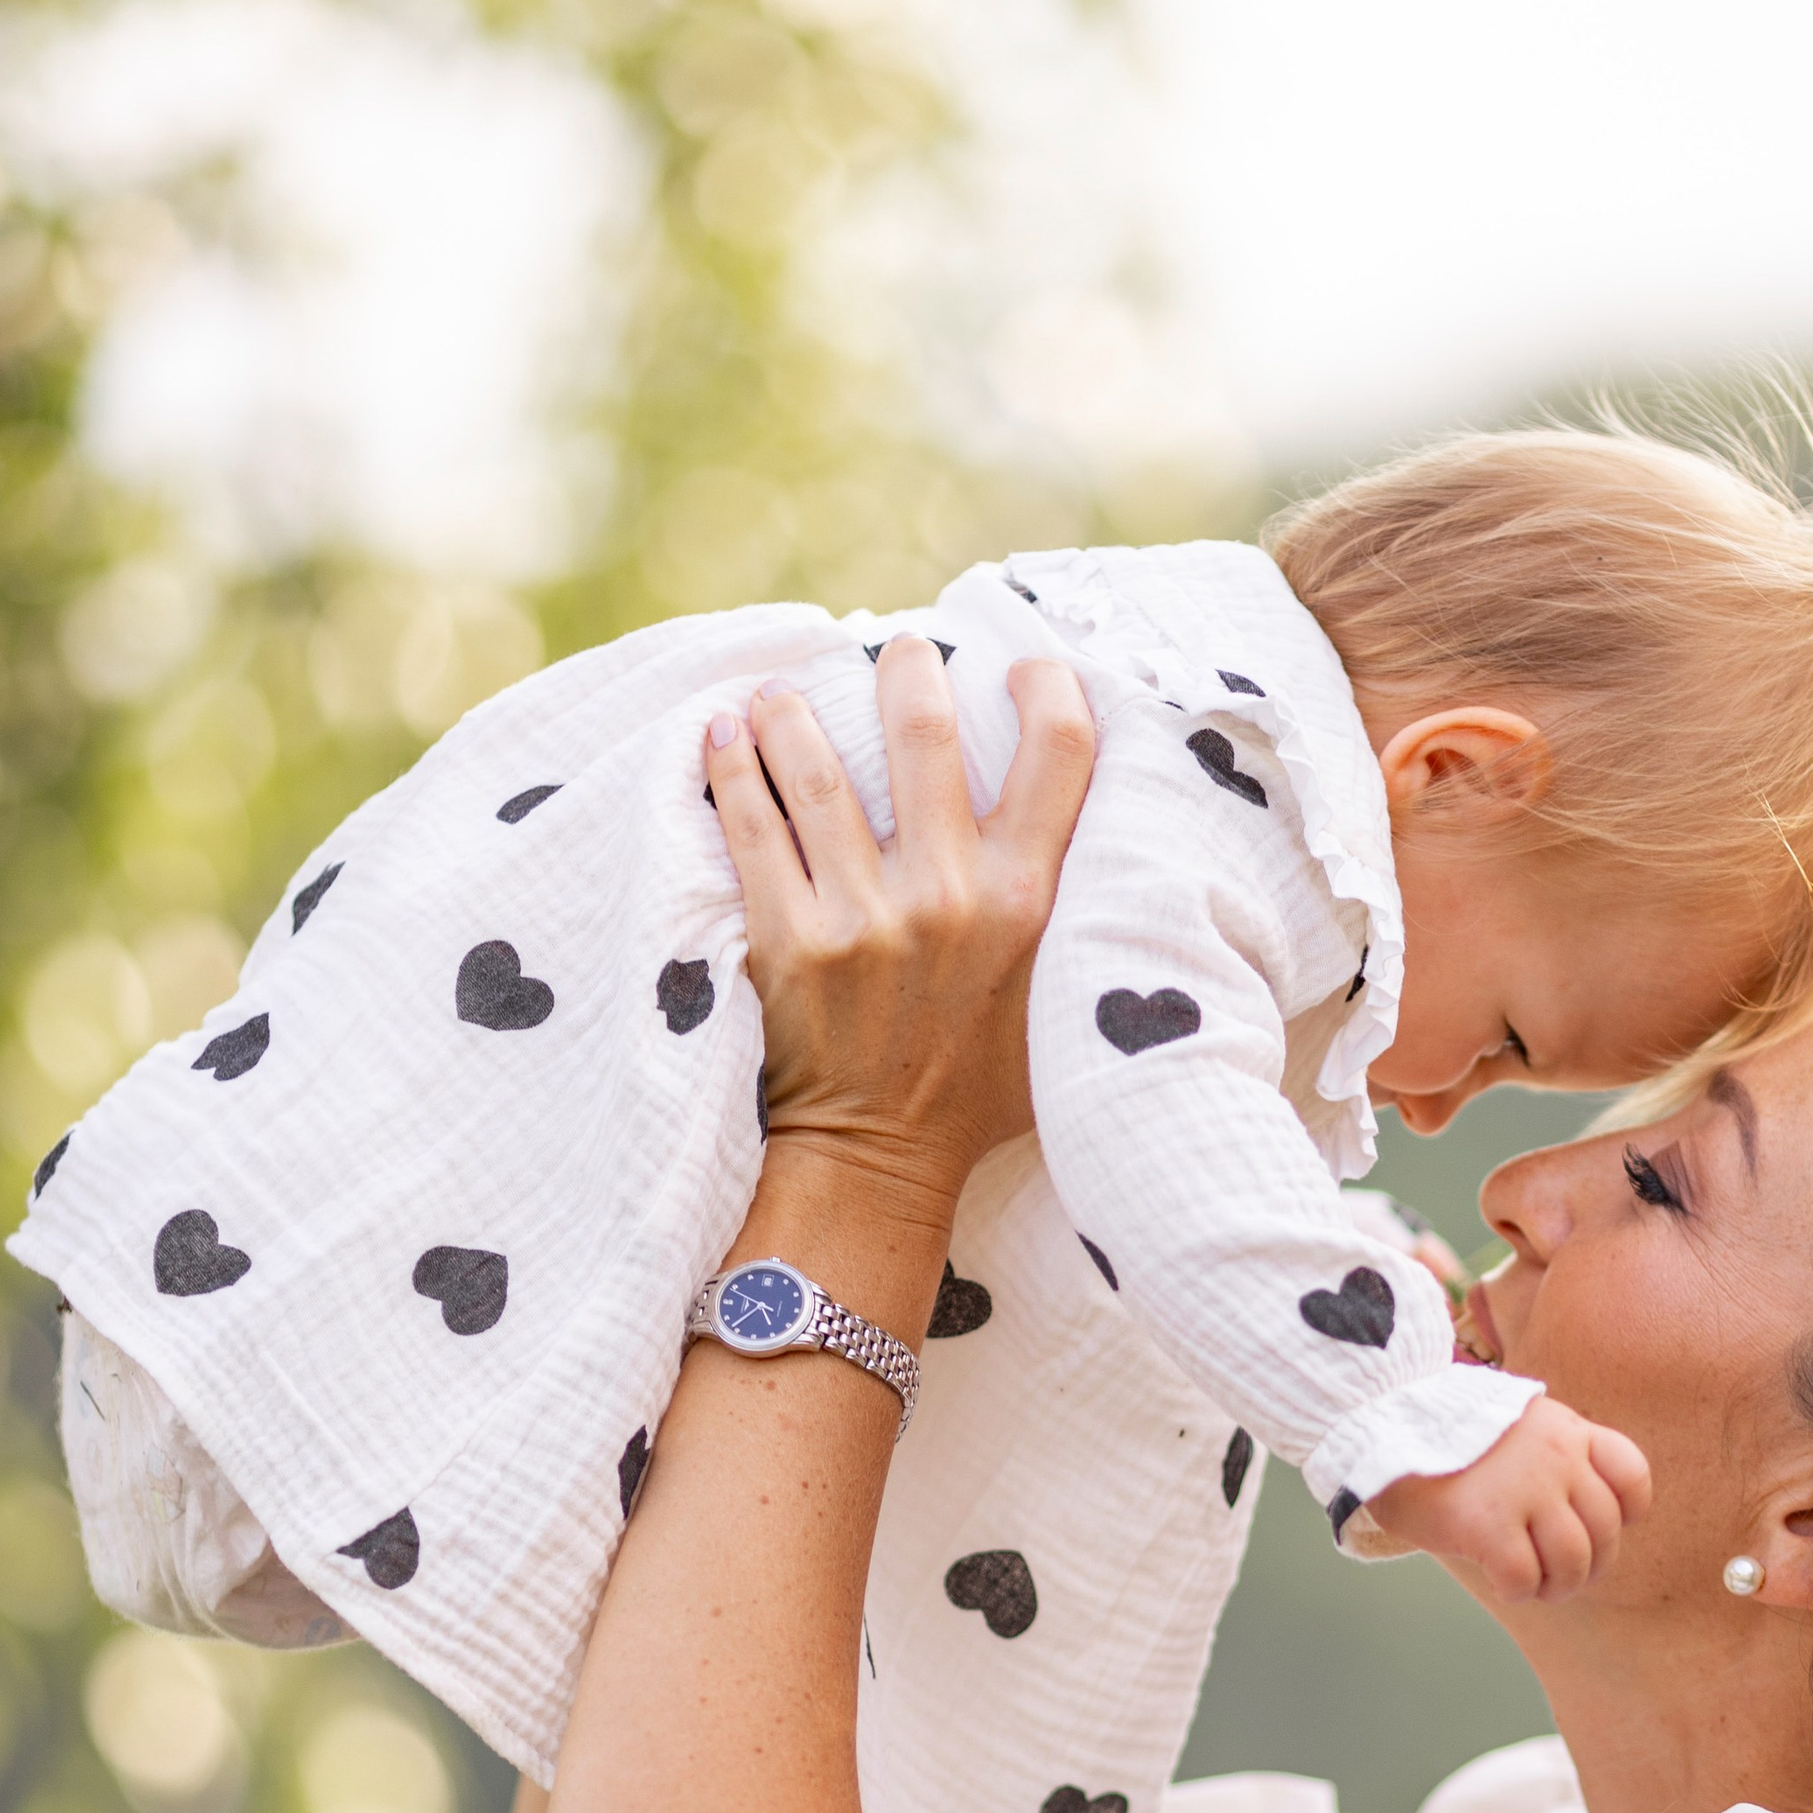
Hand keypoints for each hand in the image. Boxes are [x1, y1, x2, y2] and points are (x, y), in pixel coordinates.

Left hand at [706, 638, 1094, 1215]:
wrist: (883, 1161)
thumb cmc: (979, 1086)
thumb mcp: (1061, 1000)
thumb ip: (1071, 913)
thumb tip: (1090, 817)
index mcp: (1029, 903)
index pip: (1059, 752)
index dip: (1046, 686)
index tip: (1021, 667)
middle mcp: (950, 898)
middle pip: (924, 731)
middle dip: (906, 668)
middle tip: (893, 651)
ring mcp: (862, 918)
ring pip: (817, 769)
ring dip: (793, 711)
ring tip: (780, 692)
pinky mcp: (787, 942)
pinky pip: (750, 827)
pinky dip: (729, 770)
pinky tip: (722, 736)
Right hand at [1367, 1397, 1650, 1605]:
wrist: (1378, 1417)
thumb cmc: (1439, 1433)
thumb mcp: (1512, 1424)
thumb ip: (1548, 1457)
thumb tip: (1574, 1521)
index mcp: (1566, 1429)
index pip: (1631, 1476)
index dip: (1623, 1514)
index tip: (1591, 1526)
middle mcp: (1556, 1457)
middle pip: (1605, 1532)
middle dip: (1589, 1567)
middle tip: (1558, 1577)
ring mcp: (1525, 1490)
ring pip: (1574, 1562)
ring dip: (1557, 1587)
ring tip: (1532, 1585)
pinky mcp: (1487, 1524)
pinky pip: (1525, 1579)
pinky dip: (1518, 1591)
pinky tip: (1498, 1580)